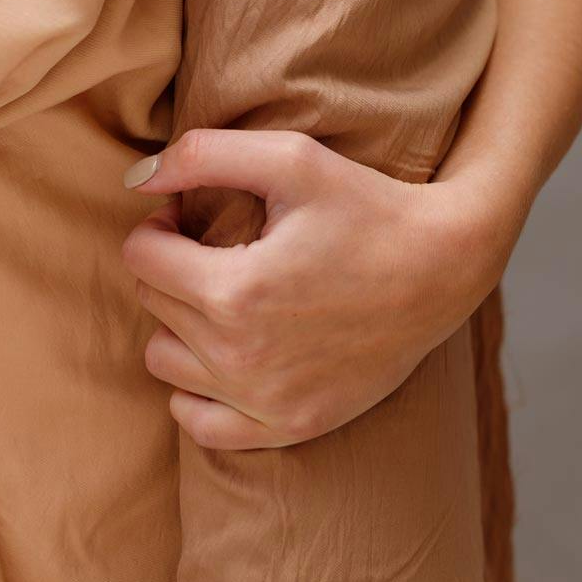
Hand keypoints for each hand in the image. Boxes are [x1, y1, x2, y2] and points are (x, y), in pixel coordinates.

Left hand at [119, 130, 512, 449]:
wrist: (446, 267)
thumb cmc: (369, 205)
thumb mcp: (291, 158)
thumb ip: (201, 155)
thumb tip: (135, 179)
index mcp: (234, 290)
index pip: (139, 257)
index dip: (160, 226)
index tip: (191, 217)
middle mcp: (241, 357)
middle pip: (152, 306)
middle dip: (171, 268)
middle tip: (218, 248)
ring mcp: (265, 402)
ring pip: (164, 363)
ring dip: (179, 326)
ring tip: (224, 297)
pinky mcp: (290, 426)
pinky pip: (200, 424)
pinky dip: (196, 390)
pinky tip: (225, 353)